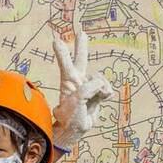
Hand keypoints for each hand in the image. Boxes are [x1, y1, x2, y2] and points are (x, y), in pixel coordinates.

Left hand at [51, 32, 113, 150]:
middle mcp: (78, 81)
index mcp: (69, 82)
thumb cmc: (71, 116)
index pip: (65, 64)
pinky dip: (106, 94)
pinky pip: (107, 88)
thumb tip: (101, 84)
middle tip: (81, 32)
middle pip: (81, 60)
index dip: (62, 52)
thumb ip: (89, 87)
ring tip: (93, 100)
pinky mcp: (98, 93)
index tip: (55, 40)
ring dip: (101, 89)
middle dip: (81, 47)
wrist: (76, 130)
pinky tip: (101, 100)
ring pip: (101, 79)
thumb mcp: (78, 100)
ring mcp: (88, 86)